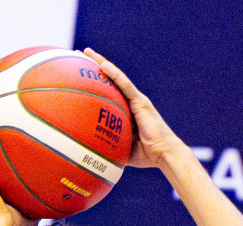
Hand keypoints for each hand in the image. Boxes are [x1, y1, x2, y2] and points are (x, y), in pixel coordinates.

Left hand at [82, 48, 180, 168]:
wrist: (164, 154)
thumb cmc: (146, 155)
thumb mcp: (122, 149)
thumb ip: (108, 146)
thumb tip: (90, 152)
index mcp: (127, 111)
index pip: (108, 91)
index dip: (95, 81)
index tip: (80, 73)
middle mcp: (131, 101)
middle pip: (110, 79)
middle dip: (95, 66)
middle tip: (78, 55)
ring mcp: (136, 100)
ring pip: (116, 77)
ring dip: (102, 63)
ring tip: (86, 52)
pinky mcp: (141, 102)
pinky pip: (125, 85)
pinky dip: (114, 74)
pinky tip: (102, 64)